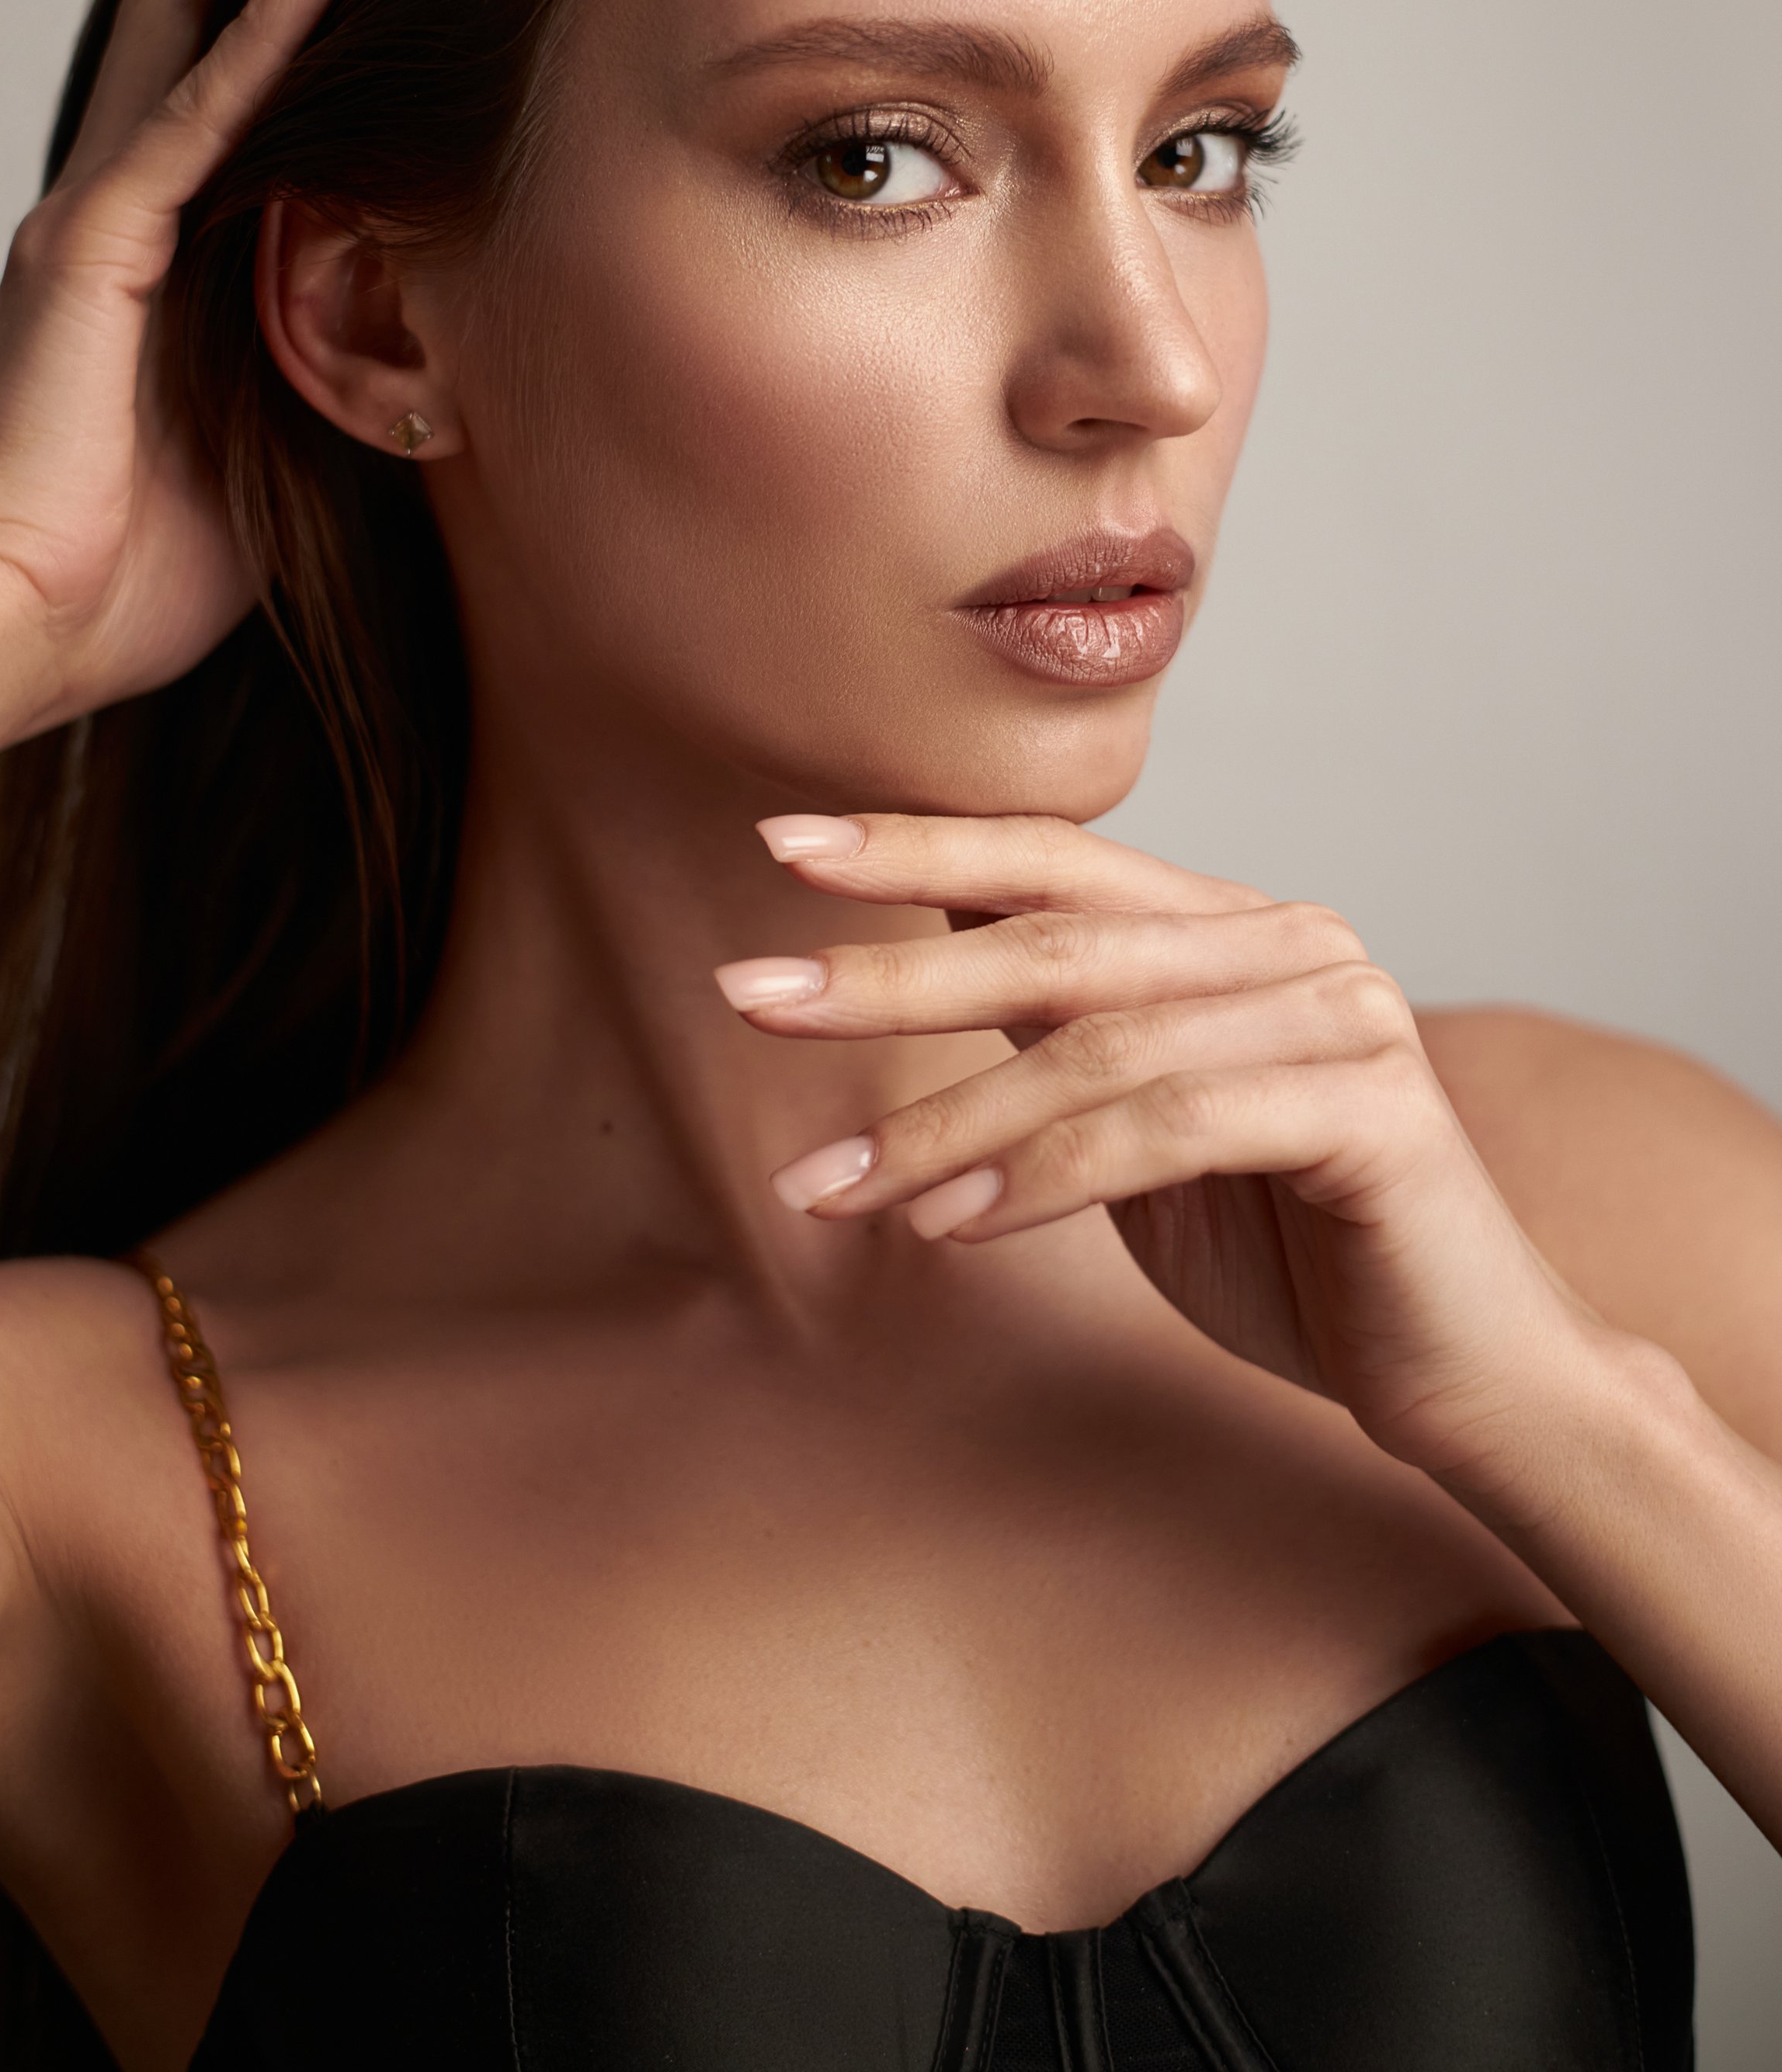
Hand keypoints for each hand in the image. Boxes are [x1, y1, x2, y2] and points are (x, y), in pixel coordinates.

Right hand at [0, 0, 353, 784]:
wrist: (7, 621)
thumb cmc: (113, 575)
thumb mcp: (270, 478)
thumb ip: (334, 412)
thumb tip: (446, 399)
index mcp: (151, 274)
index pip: (225, 108)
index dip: (280, 17)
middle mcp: (119, 217)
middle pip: (197, 27)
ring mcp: (106, 216)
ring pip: (202, 26)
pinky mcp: (103, 238)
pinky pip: (209, 102)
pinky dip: (276, 18)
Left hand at [721, 812, 1602, 1482]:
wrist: (1471, 1379)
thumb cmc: (1299, 1258)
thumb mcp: (1145, 1132)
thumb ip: (1066, 1035)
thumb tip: (936, 939)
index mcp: (1235, 929)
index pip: (1054, 860)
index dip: (915, 843)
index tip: (780, 846)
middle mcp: (1293, 942)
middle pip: (1057, 943)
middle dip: (889, 976)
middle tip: (752, 1000)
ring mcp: (1341, 1013)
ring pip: (1097, 1049)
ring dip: (943, 1125)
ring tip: (829, 1187)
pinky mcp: (1372, 1107)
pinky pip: (1170, 1127)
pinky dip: (1044, 1177)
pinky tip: (948, 1224)